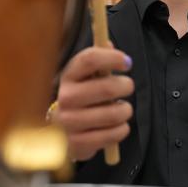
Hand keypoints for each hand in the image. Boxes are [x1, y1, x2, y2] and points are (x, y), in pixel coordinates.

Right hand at [55, 46, 133, 160]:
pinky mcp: (78, 143)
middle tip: (128, 86)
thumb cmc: (80, 99)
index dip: (112, 58)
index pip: (89, 59)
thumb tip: (107, 43)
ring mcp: (70, 122)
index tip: (127, 62)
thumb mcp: (84, 78)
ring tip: (122, 109)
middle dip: (125, 86)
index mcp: (68, 76)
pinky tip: (117, 126)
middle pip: (107, 87)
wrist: (59, 134)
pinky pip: (114, 134)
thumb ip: (96, 61)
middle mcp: (66, 97)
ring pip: (114, 113)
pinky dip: (122, 129)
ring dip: (125, 110)